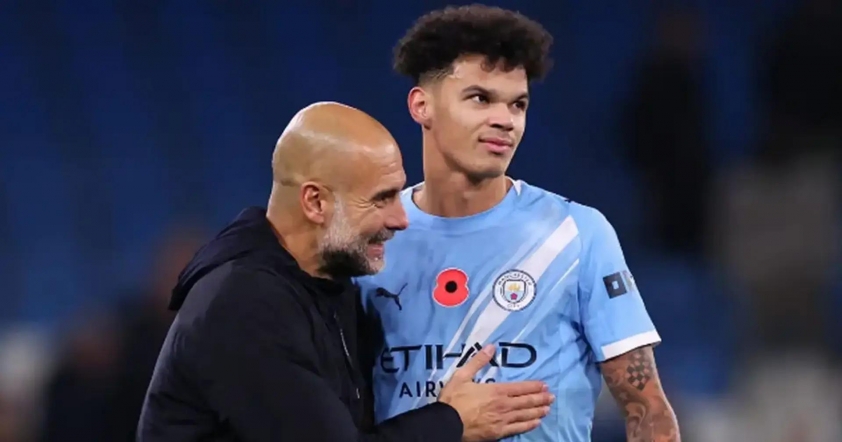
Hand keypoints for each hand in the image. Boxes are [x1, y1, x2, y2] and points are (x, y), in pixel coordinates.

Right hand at [438, 344, 553, 441]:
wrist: (447, 423)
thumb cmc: (454, 399)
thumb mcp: (462, 375)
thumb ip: (478, 361)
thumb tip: (490, 346)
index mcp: (497, 390)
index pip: (520, 387)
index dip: (534, 386)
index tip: (545, 385)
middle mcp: (504, 405)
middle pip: (526, 401)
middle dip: (540, 398)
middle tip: (552, 397)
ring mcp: (503, 420)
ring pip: (525, 415)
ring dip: (538, 411)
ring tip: (548, 409)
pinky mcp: (499, 433)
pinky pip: (518, 428)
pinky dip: (528, 425)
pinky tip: (536, 423)